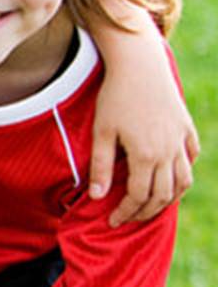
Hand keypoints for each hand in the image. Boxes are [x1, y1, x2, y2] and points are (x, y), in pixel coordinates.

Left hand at [89, 70, 196, 225]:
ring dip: (168, 198)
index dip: (125, 212)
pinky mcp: (186, 128)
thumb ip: (100, 167)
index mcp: (146, 155)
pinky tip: (171, 179)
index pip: (138, 196)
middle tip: (128, 219)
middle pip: (162, 194)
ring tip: (150, 206)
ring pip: (183, 181)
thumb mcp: (102, 132)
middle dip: (144, 212)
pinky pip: (191, 158)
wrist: (140, 65)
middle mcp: (169, 152)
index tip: (112, 221)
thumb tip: (96, 197)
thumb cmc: (115, 97)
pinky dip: (183, 174)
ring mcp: (181, 140)